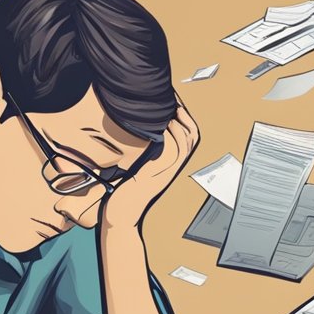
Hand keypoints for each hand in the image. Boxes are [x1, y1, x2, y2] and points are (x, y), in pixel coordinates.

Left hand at [101, 97, 199, 230]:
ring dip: (181, 120)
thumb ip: (141, 151)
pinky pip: (176, 151)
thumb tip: (136, 131)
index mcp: (168, 162)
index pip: (186, 135)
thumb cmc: (124, 191)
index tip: (173, 101)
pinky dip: (173, 135)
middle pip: (192, 135)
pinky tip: (165, 124)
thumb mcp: (135, 166)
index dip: (183, 117)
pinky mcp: (161, 174)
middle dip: (186, 114)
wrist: (122, 214)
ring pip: (188, 140)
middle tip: (174, 99)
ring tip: (172, 106)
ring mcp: (169, 170)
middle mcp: (172, 166)